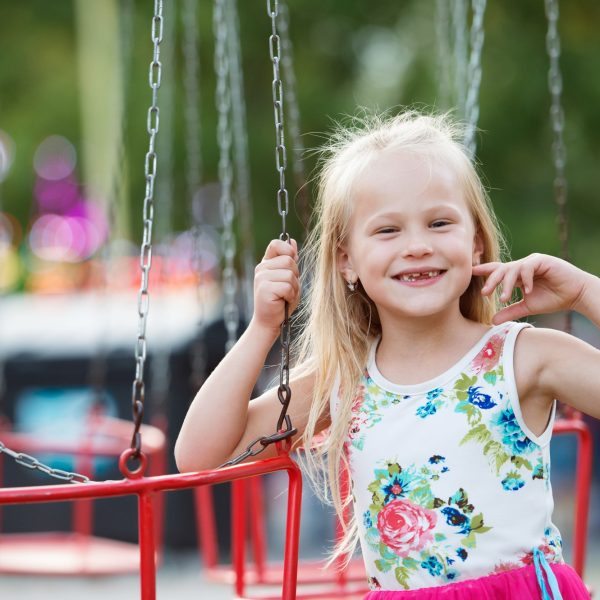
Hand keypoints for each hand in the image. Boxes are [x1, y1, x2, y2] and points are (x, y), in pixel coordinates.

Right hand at [252, 238, 299, 333]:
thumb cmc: (281, 301)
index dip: (287, 249)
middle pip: (289, 260)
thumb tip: (294, 242)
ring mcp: (261, 278)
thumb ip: (290, 262)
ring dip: (294, 288)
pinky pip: (287, 286)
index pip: (276, 244)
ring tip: (286, 296)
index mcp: (266, 263)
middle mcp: (262, 268)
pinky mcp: (265, 288)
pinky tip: (284, 301)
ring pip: (290, 274)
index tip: (293, 260)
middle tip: (289, 288)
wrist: (269, 321)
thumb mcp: (288, 278)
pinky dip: (291, 295)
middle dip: (295, 275)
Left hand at [472, 253, 588, 323]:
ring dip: (507, 284)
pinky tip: (526, 291)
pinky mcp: (542, 260)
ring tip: (504, 298)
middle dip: (491, 281)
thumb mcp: (527, 307)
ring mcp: (532, 261)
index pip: (497, 270)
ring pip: (512, 268)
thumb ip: (510, 311)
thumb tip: (492, 321)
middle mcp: (522, 266)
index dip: (484, 271)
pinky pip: (528, 267)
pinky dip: (525, 279)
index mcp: (517, 275)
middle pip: (501, 269)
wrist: (575, 295)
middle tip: (484, 293)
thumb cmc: (552, 299)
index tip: (470, 273)